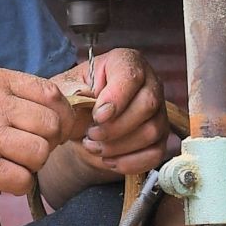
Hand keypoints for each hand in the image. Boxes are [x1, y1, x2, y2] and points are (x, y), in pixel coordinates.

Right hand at [0, 65, 78, 197]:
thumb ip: (4, 91)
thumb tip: (42, 110)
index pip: (49, 92)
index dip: (60, 113)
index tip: (55, 126)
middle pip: (50, 124)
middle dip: (49, 140)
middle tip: (34, 148)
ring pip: (40, 153)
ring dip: (33, 163)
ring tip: (15, 163)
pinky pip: (21, 179)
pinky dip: (18, 183)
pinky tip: (4, 178)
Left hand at [68, 49, 173, 177]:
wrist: (80, 123)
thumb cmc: (74, 100)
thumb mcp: (65, 90)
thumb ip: (72, 92)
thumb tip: (83, 96)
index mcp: (125, 62)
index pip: (131, 76)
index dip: (116, 98)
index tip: (97, 116)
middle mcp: (149, 83)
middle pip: (148, 104)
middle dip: (116, 127)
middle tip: (91, 134)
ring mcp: (158, 111)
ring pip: (151, 131)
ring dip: (119, 146)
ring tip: (94, 146)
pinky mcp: (159, 137)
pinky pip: (154, 154)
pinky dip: (129, 162)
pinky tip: (108, 159)